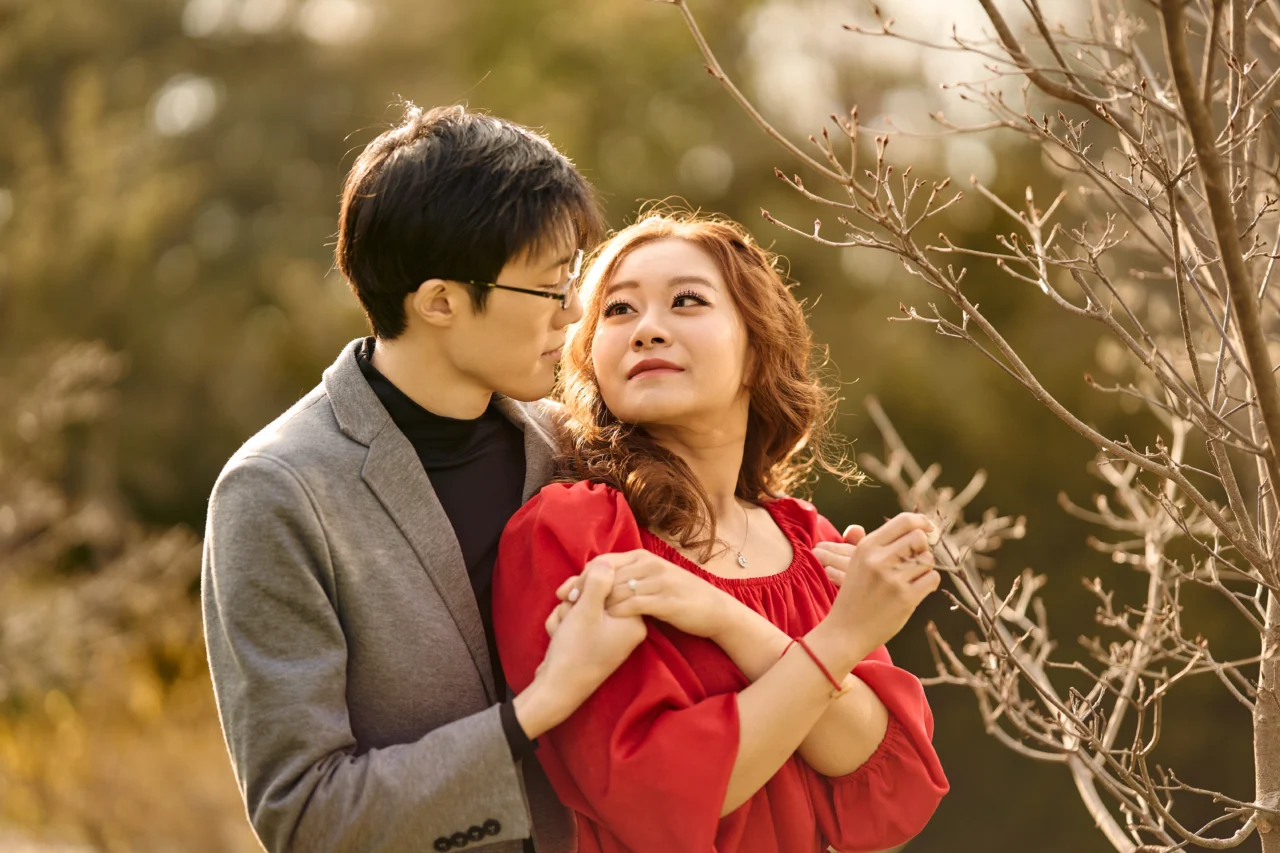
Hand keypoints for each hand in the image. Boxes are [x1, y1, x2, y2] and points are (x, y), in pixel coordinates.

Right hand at [527, 556, 646, 730]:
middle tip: (567, 614)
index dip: (588, 584)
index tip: (575, 599)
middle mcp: (626, 626)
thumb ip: (597, 581)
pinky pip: (578, 618)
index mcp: (634, 620)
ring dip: (566, 612)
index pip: (614, 582)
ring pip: (583, 603)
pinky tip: (558, 636)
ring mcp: (609, 633)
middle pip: (598, 592)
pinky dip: (564, 623)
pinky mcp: (593, 638)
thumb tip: (606, 562)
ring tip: (561, 630)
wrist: (554, 689)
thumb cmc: (574, 651)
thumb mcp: (586, 611)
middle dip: (574, 601)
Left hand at [546, 549, 744, 641]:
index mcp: (643, 557)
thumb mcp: (654, 578)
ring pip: (618, 589)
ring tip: (580, 617)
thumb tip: (600, 579)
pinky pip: (635, 604)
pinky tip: (606, 621)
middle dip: (583, 590)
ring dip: (596, 603)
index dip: (580, 577)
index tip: (563, 592)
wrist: (714, 609)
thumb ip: (630, 576)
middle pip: (606, 574)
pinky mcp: (666, 600)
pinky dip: (617, 612)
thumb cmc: (680, 597)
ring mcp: (658, 581)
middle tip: (565, 605)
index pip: (603, 562)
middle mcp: (649, 565)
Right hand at [811, 513, 940, 668]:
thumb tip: (916, 525)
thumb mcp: (857, 562)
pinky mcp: (906, 598)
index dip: (921, 522)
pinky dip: (929, 582)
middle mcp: (879, 559)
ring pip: (928, 559)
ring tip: (913, 577)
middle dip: (922, 547)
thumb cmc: (855, 595)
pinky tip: (918, 588)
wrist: (845, 631)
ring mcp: (893, 579)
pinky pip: (933, 579)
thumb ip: (881, 542)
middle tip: (916, 559)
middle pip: (919, 538)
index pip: (903, 521)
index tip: (928, 529)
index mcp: (866, 547)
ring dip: (925, 567)